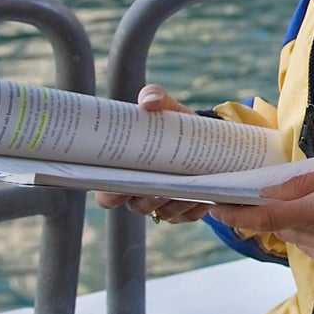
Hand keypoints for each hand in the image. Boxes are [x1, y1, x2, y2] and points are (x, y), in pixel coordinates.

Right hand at [94, 84, 212, 223]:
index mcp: (126, 175)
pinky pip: (190, 216)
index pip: (106, 195)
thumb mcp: (168, 108)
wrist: (207, 137)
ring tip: (189, 188)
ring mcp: (164, 206)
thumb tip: (149, 101)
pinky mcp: (187, 211)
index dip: (109, 194)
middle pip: (138, 206)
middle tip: (160, 185)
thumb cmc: (176, 124)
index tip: (121, 182)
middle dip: (148, 198)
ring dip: (176, 202)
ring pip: (165, 213)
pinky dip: (197, 206)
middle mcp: (141, 195)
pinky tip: (206, 195)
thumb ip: (155, 97)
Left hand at [209, 161, 313, 280]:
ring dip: (302, 228)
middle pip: (280, 228)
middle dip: (279, 215)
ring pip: (297, 241)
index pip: (268, 216)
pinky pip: (313, 253)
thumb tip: (269, 191)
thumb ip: (305, 181)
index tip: (217, 208)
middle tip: (300, 202)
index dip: (238, 214)